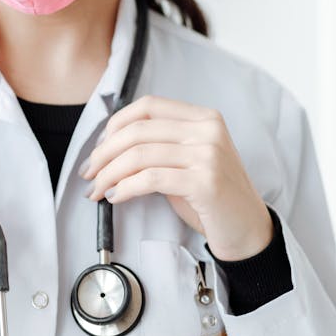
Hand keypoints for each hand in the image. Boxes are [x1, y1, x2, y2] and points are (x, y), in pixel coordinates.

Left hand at [78, 94, 273, 260]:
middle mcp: (208, 130)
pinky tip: (115, 197)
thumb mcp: (186, 161)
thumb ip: (158, 146)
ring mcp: (209, 155)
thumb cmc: (211, 197)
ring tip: (97, 190)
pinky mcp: (205, 182)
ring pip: (139, 155)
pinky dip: (125, 188)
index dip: (116, 124)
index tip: (99, 148)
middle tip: (88, 173)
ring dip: (109, 174)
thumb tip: (107, 147)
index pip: (148, 106)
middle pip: (138, 130)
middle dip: (104, 153)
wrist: (247, 230)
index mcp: (204, 117)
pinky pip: (150, 179)